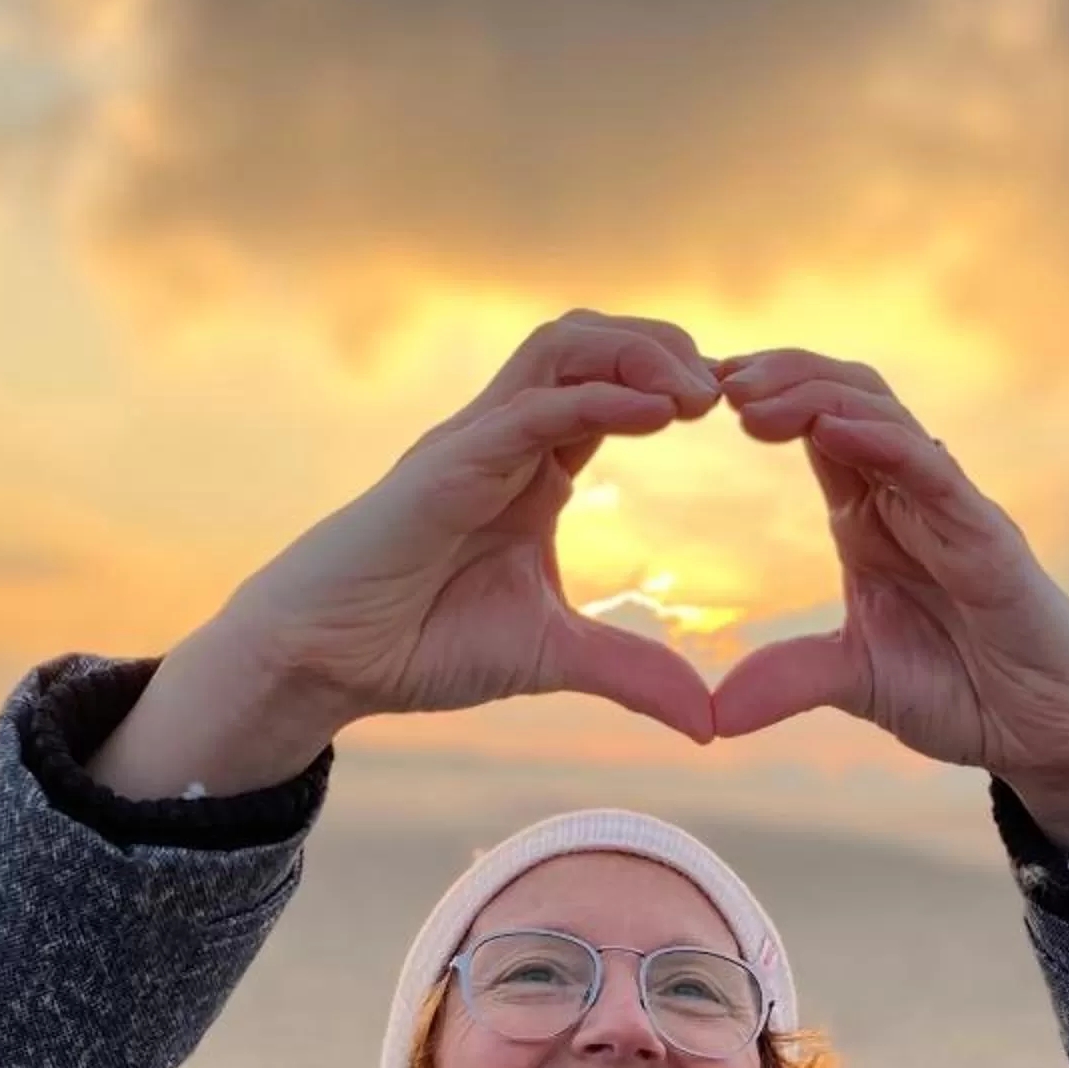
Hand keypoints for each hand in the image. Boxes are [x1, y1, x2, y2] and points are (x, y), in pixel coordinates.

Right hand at [228, 311, 722, 745]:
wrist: (325, 663)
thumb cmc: (421, 645)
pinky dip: (595, 399)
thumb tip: (709, 724)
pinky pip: (528, 409)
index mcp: (533, 468)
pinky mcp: (444, 465)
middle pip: (592, 343)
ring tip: (698, 391)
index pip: (613, 390)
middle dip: (666, 348)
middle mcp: (505, 437)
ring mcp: (472, 442)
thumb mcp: (555, 656)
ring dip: (637, 354)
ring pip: (560, 348)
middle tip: (734, 389)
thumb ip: (632, 674)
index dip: (676, 388)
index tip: (743, 417)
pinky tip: (653, 413)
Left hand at [706, 350, 1068, 848]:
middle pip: (844, 398)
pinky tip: (830, 430)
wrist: (1049, 736)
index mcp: (874, 516)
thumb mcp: (856, 682)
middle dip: (779, 377)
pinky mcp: (989, 540)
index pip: (815, 429)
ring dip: (815, 396)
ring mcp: (953, 510)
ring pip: (883, 418)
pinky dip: (883, 443)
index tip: (688, 394)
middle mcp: (912, 497)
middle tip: (712, 378)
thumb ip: (788, 681)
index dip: (760, 400)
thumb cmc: (966, 693)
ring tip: (749, 396)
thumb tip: (710, 716)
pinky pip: (933, 474)